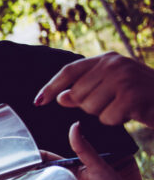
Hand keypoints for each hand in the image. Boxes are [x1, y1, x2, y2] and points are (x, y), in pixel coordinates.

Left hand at [35, 52, 153, 127]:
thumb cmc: (142, 95)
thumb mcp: (113, 87)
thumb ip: (86, 90)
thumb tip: (61, 98)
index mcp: (107, 59)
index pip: (69, 71)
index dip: (51, 87)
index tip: (37, 102)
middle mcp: (114, 64)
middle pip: (77, 95)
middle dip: (89, 106)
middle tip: (113, 103)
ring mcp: (123, 79)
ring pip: (90, 108)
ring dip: (105, 114)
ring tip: (124, 106)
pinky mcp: (132, 96)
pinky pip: (107, 118)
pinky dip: (117, 120)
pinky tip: (132, 113)